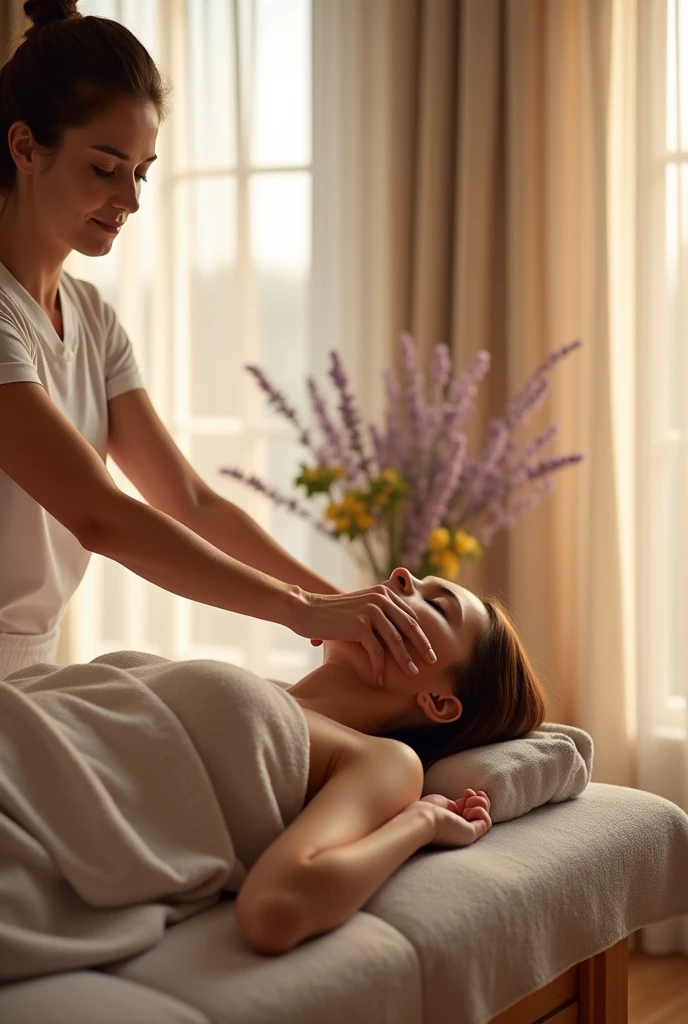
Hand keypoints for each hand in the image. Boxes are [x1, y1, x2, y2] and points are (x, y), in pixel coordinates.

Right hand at [289, 584, 436, 685]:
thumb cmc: (332, 614)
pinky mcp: (359, 624)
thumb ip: (378, 615)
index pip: (409, 616)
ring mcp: (371, 610)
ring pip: (395, 640)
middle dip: (422, 646)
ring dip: (405, 660)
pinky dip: (379, 667)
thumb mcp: (360, 608)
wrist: (306, 610)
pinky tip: (380, 680)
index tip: (428, 650)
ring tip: (412, 675)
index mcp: (384, 594)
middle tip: (433, 662)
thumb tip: (397, 634)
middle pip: (409, 626)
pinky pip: (376, 650)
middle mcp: (380, 599)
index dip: (421, 634)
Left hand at [417, 789, 491, 848]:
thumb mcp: (443, 802)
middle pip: (481, 813)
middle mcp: (460, 828)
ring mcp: (466, 833)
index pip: (471, 810)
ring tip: (467, 802)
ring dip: (480, 803)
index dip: (472, 798)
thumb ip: (455, 804)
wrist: (422, 819)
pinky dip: (480, 811)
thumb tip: (465, 802)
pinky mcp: (471, 835)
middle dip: (479, 799)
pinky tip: (466, 810)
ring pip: (486, 817)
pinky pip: (486, 822)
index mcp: (452, 821)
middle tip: (468, 794)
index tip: (466, 792)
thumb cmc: (426, 810)